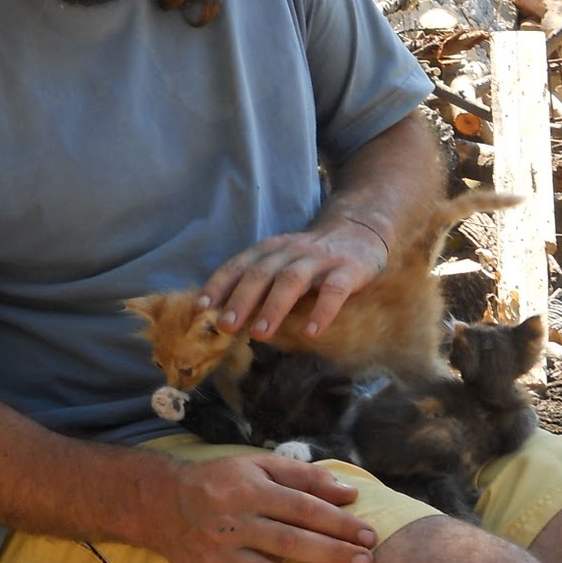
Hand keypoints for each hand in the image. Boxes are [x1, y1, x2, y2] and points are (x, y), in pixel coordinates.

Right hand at [145, 453, 376, 562]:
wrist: (163, 501)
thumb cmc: (222, 481)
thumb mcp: (260, 465)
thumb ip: (305, 477)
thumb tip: (348, 493)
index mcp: (251, 489)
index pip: (303, 508)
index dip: (339, 523)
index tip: (368, 535)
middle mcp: (235, 521)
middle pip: (291, 542)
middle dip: (332, 555)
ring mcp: (219, 553)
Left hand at [201, 215, 386, 340]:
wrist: (360, 228)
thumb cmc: (311, 255)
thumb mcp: (281, 260)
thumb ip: (257, 281)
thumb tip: (222, 315)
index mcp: (270, 250)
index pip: (238, 265)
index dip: (218, 285)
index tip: (200, 308)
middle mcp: (291, 252)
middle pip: (261, 273)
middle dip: (240, 300)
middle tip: (224, 327)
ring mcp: (319, 260)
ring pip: (292, 280)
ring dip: (273, 307)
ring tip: (259, 334)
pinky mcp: (348, 270)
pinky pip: (333, 290)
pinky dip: (321, 311)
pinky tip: (311, 332)